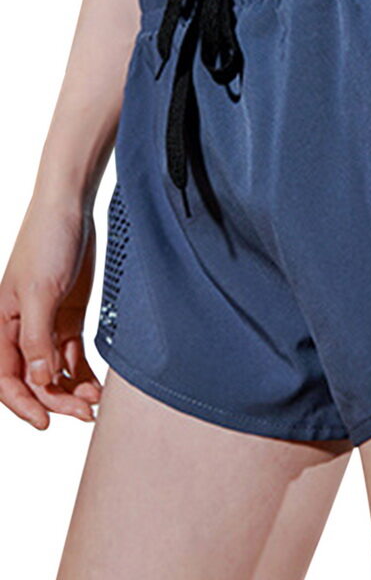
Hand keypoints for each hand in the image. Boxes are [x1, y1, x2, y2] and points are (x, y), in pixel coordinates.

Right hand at [0, 195, 101, 428]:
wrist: (70, 212)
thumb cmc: (46, 244)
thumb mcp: (40, 292)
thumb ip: (37, 337)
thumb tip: (40, 378)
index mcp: (1, 324)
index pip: (6, 377)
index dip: (23, 404)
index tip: (46, 422)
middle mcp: (21, 328)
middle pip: (34, 377)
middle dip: (56, 399)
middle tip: (85, 413)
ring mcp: (46, 323)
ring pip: (54, 368)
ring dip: (72, 388)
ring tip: (95, 403)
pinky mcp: (68, 315)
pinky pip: (72, 352)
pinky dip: (82, 370)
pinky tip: (96, 385)